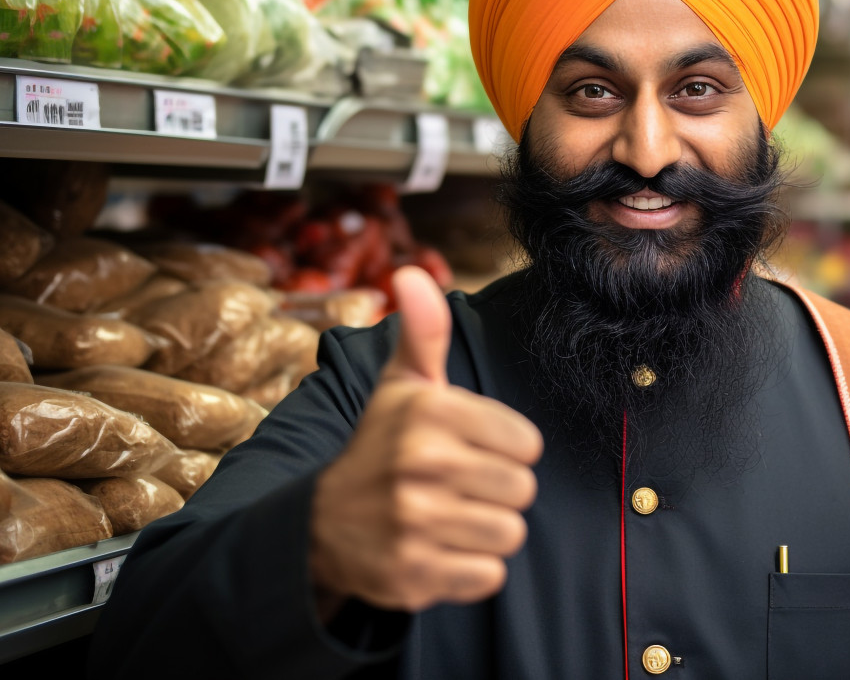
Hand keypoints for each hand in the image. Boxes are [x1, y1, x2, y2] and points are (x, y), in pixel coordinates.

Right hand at [310, 266, 542, 615]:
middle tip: (457, 488)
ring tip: (448, 517)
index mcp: (429, 413)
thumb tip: (411, 273)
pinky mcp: (412, 575)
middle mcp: (419, 464)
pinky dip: (471, 570)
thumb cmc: (381, 446)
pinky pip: (489, 576)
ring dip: (487, 531)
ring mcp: (413, 523)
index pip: (528, 444)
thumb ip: (423, 333)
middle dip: (498, 491)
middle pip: (523, 490)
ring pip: (510, 534)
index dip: (505, 450)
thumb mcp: (401, 386)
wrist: (321, 525)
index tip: (470, 449)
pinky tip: (438, 550)